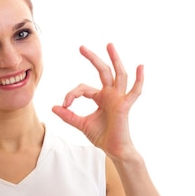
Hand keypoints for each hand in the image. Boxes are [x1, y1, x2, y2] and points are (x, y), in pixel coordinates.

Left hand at [52, 43, 143, 160]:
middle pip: (103, 71)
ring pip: (118, 74)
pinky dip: (139, 79)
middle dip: (93, 58)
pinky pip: (135, 91)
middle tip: (81, 47)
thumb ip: (68, 116)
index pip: (83, 88)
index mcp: (101, 97)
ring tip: (109, 45)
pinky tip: (140, 67)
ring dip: (114, 59)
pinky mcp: (125, 106)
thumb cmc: (101, 136)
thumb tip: (53, 107)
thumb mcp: (81, 124)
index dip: (72, 94)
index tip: (64, 105)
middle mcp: (111, 94)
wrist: (114, 150)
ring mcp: (119, 98)